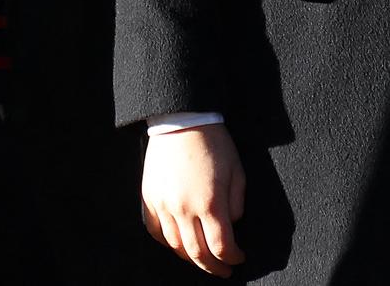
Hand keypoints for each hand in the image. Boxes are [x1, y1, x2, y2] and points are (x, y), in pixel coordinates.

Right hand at [141, 124, 246, 276]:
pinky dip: (168, 243)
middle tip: (224, 270)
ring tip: (203, 259)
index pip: (221, 246)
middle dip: (214, 266)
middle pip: (198, 253)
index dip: (231, 258)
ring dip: (191, 258)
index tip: (239, 258)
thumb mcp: (236, 170)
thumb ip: (236, 202)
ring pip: (176, 247)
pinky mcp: (150, 199)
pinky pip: (156, 232)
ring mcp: (164, 206)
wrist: (182, 119)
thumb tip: (232, 224)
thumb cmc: (213, 142)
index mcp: (210, 202)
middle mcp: (185, 209)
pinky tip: (179, 245)